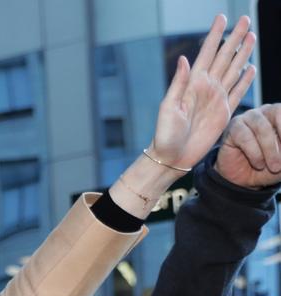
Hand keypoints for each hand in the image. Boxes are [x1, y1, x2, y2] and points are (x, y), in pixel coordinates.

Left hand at [110, 14, 255, 218]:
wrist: (172, 158)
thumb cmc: (165, 134)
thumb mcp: (168, 108)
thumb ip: (178, 83)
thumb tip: (185, 59)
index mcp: (193, 83)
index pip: (207, 53)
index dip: (215, 35)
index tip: (222, 17)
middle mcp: (206, 88)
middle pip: (225, 57)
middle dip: (235, 38)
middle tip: (245, 19)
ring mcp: (216, 100)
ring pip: (233, 71)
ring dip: (242, 54)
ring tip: (251, 37)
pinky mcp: (223, 114)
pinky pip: (237, 93)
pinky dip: (245, 81)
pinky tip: (250, 68)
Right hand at [216, 104, 280, 186]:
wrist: (244, 180)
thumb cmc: (267, 166)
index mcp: (277, 114)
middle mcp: (263, 113)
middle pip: (276, 114)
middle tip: (280, 164)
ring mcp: (247, 119)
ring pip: (260, 127)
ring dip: (269, 149)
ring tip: (273, 167)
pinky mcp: (233, 129)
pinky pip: (244, 137)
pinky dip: (254, 153)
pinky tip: (258, 164)